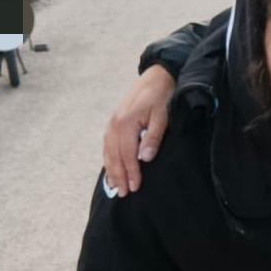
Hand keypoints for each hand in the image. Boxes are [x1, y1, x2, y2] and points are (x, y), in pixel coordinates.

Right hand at [102, 66, 176, 195]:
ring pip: (108, 151)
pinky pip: (107, 144)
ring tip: (115, 186)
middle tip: (123, 194)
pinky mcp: (114, 121)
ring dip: (111, 170)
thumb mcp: (162, 116)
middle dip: (118, 176)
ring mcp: (112, 121)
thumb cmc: (162, 96)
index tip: (135, 187)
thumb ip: (153, 137)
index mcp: (126, 122)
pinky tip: (111, 168)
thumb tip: (145, 158)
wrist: (157, 76)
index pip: (128, 154)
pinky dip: (108, 158)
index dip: (131, 172)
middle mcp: (115, 123)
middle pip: (114, 155)